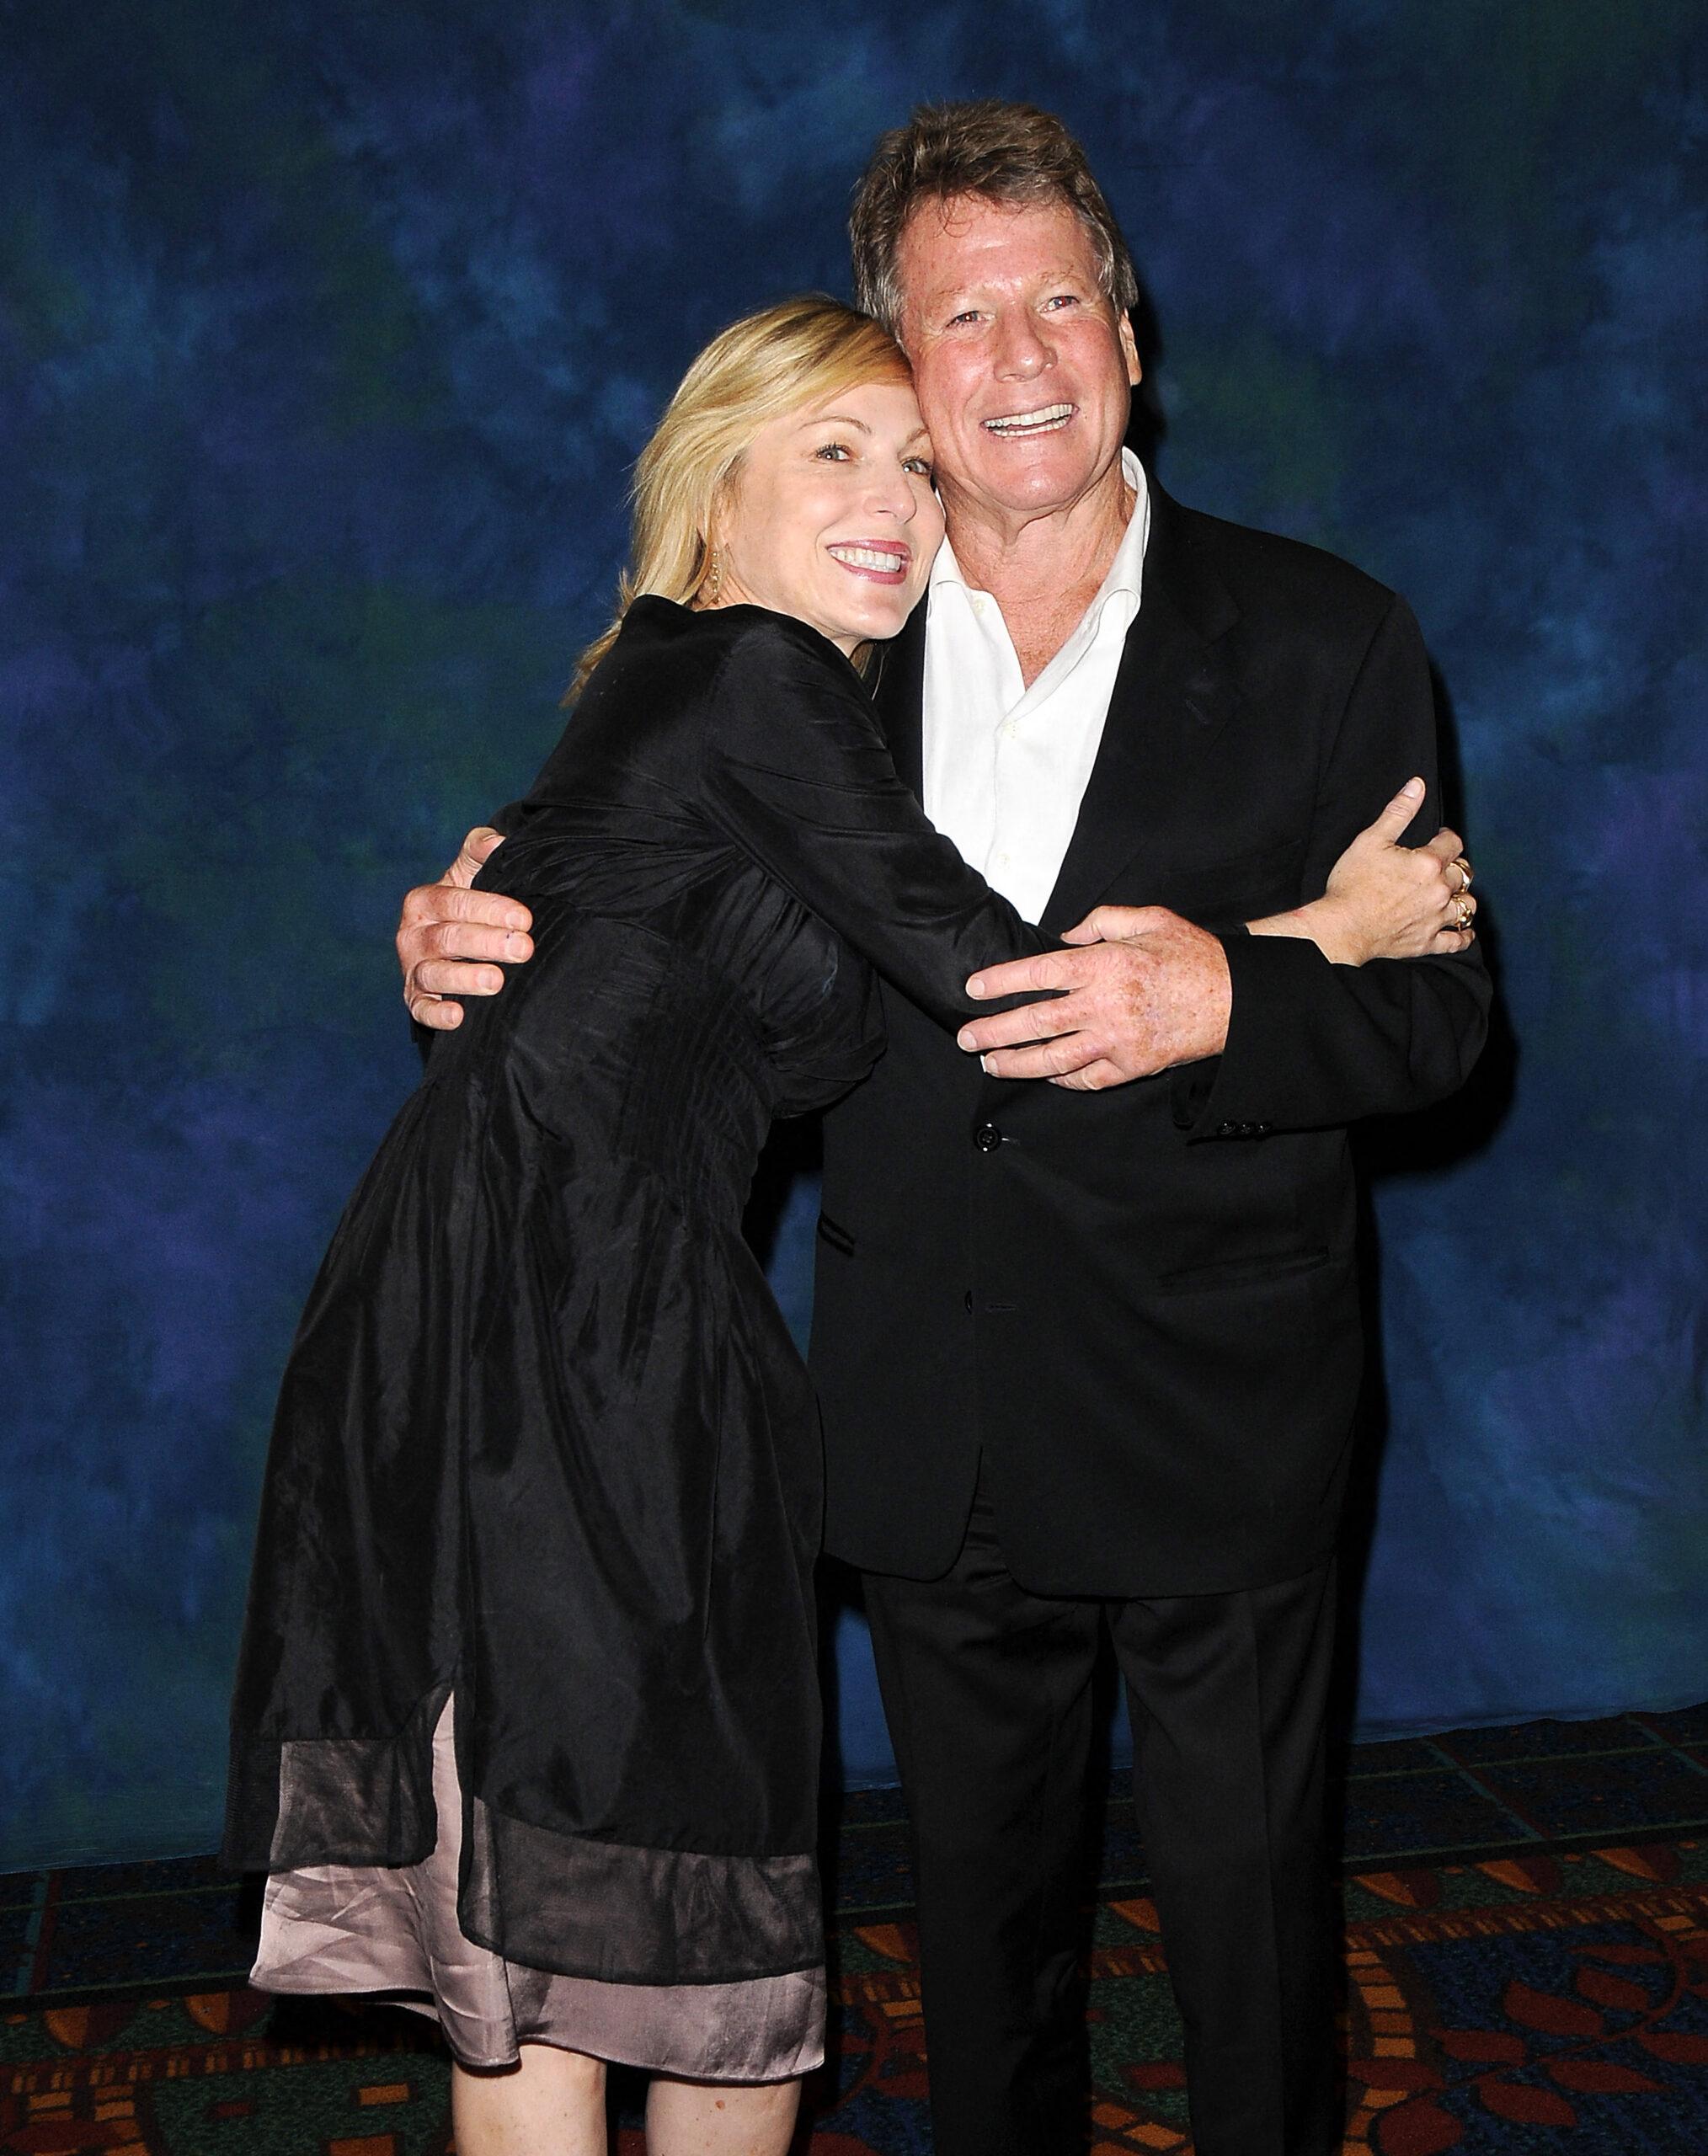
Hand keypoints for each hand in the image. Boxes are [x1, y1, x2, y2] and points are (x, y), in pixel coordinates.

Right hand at [397, 827, 533, 1030]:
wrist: (448, 947)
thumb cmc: (465, 907)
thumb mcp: (469, 874)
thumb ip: (479, 850)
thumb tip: (497, 841)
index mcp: (424, 901)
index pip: (454, 901)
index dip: (489, 909)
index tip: (524, 918)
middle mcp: (412, 935)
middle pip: (448, 938)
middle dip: (487, 943)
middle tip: (523, 948)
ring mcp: (413, 970)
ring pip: (434, 974)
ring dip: (464, 979)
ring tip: (496, 981)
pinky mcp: (416, 1000)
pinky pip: (421, 1010)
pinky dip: (436, 1015)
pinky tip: (458, 1016)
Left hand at [957, 910, 1231, 1089]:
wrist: (1235, 1000)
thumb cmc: (1193, 956)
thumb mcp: (1150, 919)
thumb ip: (1102, 922)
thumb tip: (1064, 938)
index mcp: (1107, 965)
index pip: (1041, 974)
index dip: (1002, 982)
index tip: (975, 990)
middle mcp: (1106, 1006)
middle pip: (1037, 1022)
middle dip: (994, 1032)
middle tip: (966, 1037)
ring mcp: (1117, 1042)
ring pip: (1054, 1058)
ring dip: (1017, 1063)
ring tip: (990, 1063)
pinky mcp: (1131, 1067)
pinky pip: (1086, 1079)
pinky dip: (1061, 1079)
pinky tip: (1043, 1075)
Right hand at [1256, 779, 1476, 965]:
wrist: (1341, 928)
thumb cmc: (1352, 884)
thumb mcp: (1370, 840)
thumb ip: (1398, 812)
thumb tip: (1417, 785)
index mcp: (1428, 863)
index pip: (1453, 843)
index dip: (1446, 837)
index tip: (1437, 838)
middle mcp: (1439, 890)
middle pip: (1462, 873)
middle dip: (1453, 866)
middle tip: (1439, 866)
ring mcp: (1435, 918)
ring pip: (1467, 905)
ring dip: (1462, 897)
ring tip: (1451, 894)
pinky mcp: (1427, 942)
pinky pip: (1457, 940)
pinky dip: (1463, 935)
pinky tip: (1464, 930)